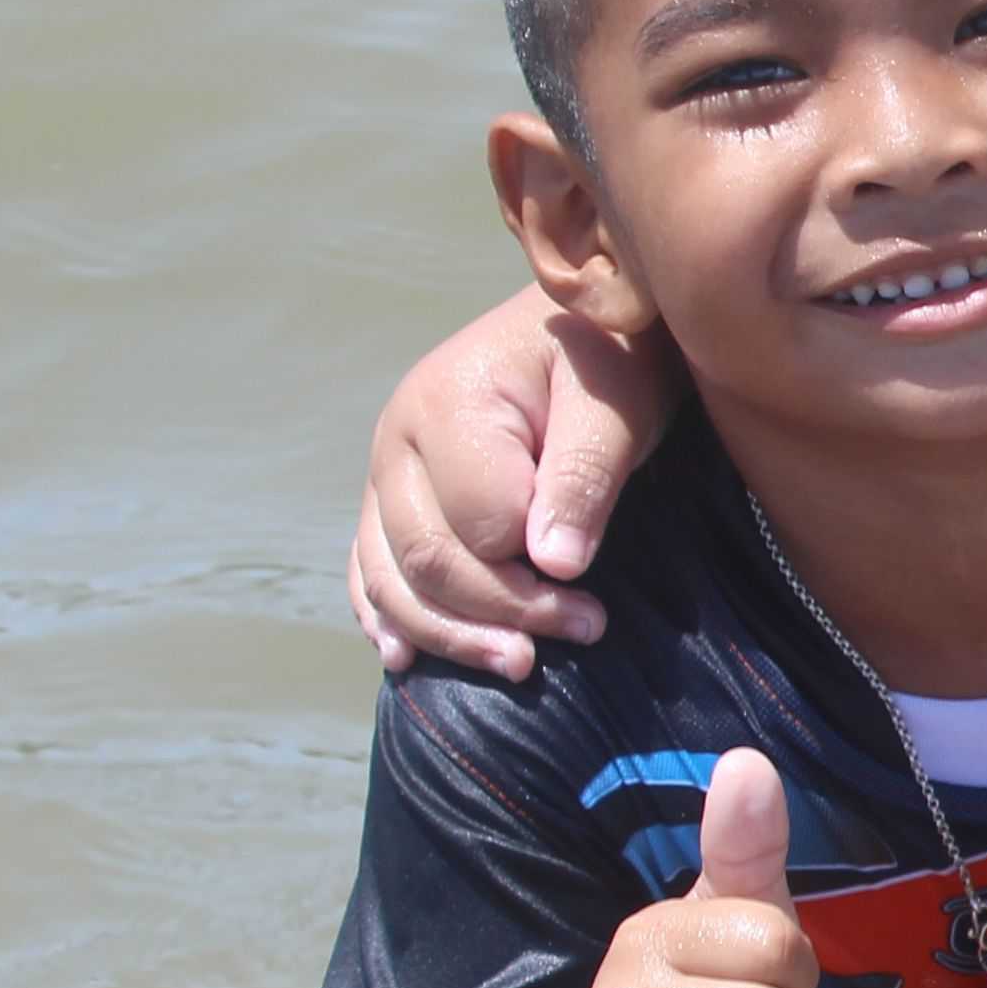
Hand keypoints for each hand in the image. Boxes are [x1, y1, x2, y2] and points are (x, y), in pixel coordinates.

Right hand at [347, 291, 675, 676]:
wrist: (585, 322)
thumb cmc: (611, 356)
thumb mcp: (617, 403)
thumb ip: (584, 476)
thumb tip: (553, 566)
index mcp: (448, 406)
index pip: (478, 528)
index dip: (532, 582)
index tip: (594, 611)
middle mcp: (398, 438)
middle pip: (426, 558)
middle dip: (495, 615)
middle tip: (577, 637)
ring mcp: (386, 466)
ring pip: (389, 572)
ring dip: (445, 631)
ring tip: (518, 665)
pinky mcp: (392, 489)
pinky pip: (369, 561)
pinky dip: (386, 612)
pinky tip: (406, 654)